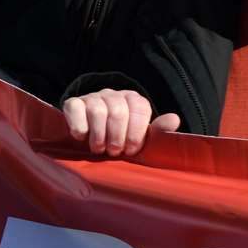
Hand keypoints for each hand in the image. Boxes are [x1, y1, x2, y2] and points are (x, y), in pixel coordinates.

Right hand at [61, 89, 180, 156]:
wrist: (92, 134)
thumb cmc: (122, 138)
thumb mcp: (141, 136)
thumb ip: (157, 131)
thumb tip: (174, 119)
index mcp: (133, 100)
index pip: (139, 108)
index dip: (135, 133)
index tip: (131, 150)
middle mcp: (113, 94)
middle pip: (118, 111)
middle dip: (116, 137)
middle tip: (114, 152)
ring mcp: (92, 97)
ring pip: (97, 110)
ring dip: (98, 135)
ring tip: (99, 149)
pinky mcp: (73, 103)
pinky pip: (75, 109)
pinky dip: (79, 126)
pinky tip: (82, 137)